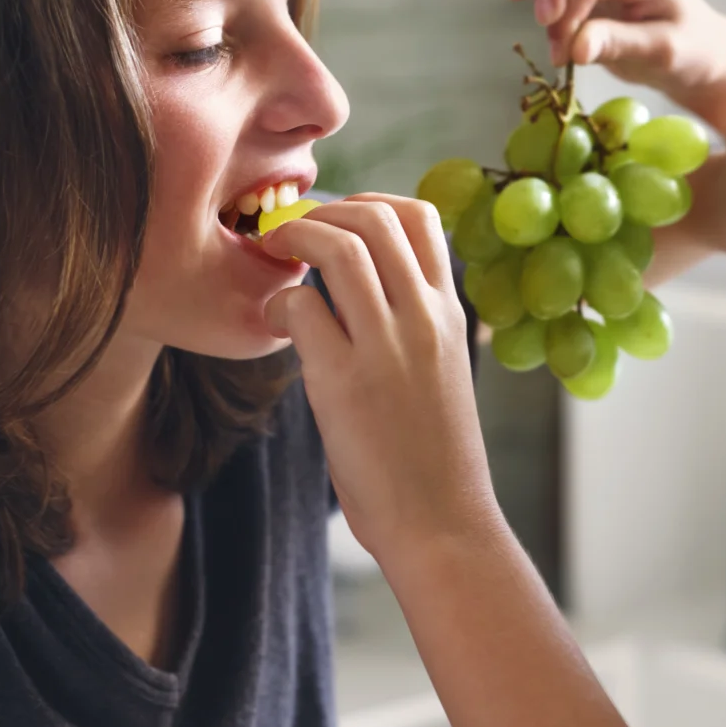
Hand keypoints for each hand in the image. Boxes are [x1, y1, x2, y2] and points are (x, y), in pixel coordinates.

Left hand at [261, 194, 499, 562]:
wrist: (443, 522)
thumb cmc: (435, 458)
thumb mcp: (443, 371)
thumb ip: (416, 326)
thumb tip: (367, 294)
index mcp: (451, 312)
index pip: (421, 216)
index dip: (370, 203)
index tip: (338, 221)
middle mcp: (425, 318)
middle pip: (376, 218)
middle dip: (323, 211)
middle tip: (291, 233)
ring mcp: (387, 347)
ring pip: (341, 248)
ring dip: (297, 238)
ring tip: (274, 257)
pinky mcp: (345, 383)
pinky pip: (302, 309)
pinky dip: (278, 304)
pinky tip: (275, 326)